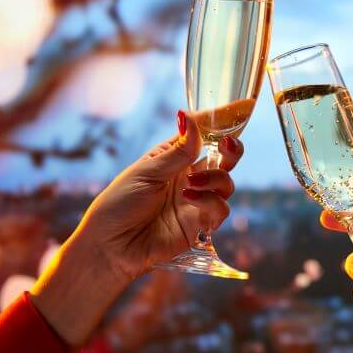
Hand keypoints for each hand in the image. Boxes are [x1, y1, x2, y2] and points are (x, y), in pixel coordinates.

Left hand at [76, 109, 242, 280]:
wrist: (110, 247)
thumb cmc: (118, 206)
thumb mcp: (146, 172)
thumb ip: (177, 152)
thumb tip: (191, 119)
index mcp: (172, 157)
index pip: (202, 134)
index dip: (222, 120)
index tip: (242, 105)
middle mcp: (188, 176)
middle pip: (223, 157)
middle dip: (232, 148)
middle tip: (228, 144)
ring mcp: (196, 200)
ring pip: (226, 181)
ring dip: (214, 178)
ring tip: (191, 183)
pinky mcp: (200, 224)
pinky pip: (220, 208)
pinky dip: (209, 200)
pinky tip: (188, 199)